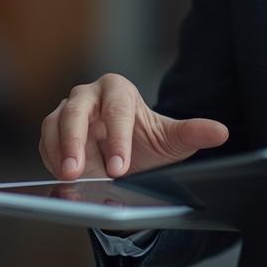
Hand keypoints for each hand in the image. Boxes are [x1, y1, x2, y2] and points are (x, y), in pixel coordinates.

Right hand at [39, 72, 228, 179]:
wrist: (127, 152)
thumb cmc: (148, 141)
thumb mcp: (171, 141)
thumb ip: (193, 134)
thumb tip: (221, 132)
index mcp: (119, 89)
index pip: (116, 111)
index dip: (117, 139)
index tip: (119, 168)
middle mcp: (89, 94)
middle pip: (77, 111)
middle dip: (76, 143)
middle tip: (79, 172)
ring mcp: (67, 110)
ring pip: (55, 123)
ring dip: (58, 151)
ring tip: (67, 177)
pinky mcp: (53, 129)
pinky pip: (45, 141)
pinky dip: (50, 158)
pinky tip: (60, 178)